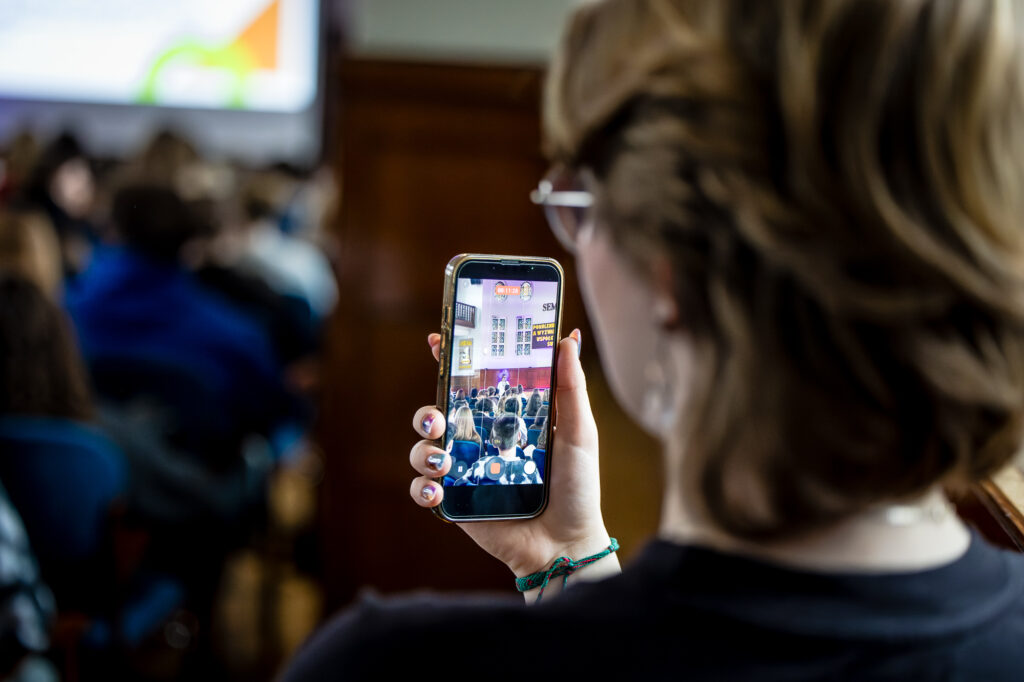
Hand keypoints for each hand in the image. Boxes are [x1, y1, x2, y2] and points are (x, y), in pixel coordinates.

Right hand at [408, 331, 611, 579]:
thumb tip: (567, 338)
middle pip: (437, 413)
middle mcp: (480, 441)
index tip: (439, 341)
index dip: (452, 361)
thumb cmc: (577, 488)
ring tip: (441, 457)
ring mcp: (464, 472)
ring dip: (422, 449)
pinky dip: (422, 487)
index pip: (472, 384)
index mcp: (505, 419)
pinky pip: (423, 489)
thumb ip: (571, 387)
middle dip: (427, 411)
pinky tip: (438, 489)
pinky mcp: (455, 503)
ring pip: (423, 449)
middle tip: (437, 418)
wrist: (566, 544)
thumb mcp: (578, 433)